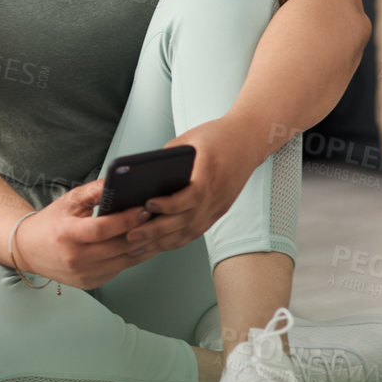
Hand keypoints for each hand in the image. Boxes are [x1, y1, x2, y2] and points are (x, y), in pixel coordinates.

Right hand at [12, 177, 153, 290]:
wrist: (29, 250)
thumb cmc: (50, 223)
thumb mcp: (69, 201)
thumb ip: (95, 191)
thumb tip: (120, 180)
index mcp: (66, 234)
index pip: (102, 229)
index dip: (126, 219)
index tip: (143, 209)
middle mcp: (75, 258)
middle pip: (118, 247)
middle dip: (142, 232)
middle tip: (158, 218)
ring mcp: (83, 274)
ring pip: (124, 262)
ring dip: (143, 246)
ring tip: (156, 230)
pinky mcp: (90, 284)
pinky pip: (118, 270)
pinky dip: (132, 257)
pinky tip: (141, 244)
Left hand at [120, 119, 261, 259]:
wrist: (248, 141)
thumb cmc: (217, 136)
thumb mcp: (189, 139)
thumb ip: (167, 157)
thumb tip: (139, 177)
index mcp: (211, 171)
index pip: (193, 195)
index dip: (170, 204)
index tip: (148, 204)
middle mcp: (218, 193)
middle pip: (187, 219)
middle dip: (157, 231)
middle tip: (132, 235)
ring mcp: (219, 206)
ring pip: (191, 231)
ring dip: (163, 242)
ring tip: (139, 245)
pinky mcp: (219, 211)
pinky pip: (196, 231)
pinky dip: (176, 240)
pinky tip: (158, 244)